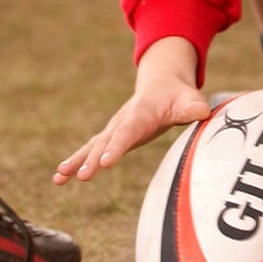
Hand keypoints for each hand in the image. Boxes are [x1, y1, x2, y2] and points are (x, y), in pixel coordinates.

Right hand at [53, 37, 207, 183]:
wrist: (163, 82)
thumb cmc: (178, 95)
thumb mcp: (189, 99)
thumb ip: (193, 107)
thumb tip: (203, 113)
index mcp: (141, 113)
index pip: (128, 132)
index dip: (117, 146)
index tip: (105, 162)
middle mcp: (123, 121)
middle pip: (106, 142)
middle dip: (93, 159)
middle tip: (81, 176)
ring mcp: (114, 128)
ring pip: (93, 146)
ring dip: (76, 161)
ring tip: (59, 177)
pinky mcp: (111, 136)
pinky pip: (90, 149)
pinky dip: (75, 161)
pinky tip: (59, 178)